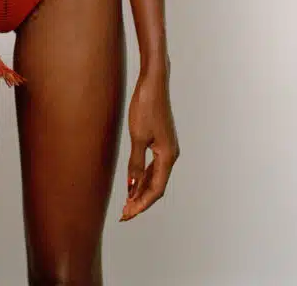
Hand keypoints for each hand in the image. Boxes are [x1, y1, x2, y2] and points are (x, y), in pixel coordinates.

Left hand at [120, 67, 179, 220]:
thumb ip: (136, 162)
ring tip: (127, 201)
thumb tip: (132, 185)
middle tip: (125, 213)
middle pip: (157, 185)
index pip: (155, 189)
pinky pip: (154, 164)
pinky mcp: (161, 140)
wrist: (153, 82)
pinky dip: (143, 175)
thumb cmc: (146, 106)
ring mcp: (167, 147)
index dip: (141, 204)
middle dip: (141, 200)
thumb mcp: (138, 136)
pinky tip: (134, 180)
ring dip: (142, 189)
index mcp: (168, 156)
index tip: (127, 213)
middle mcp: (171, 154)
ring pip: (155, 176)